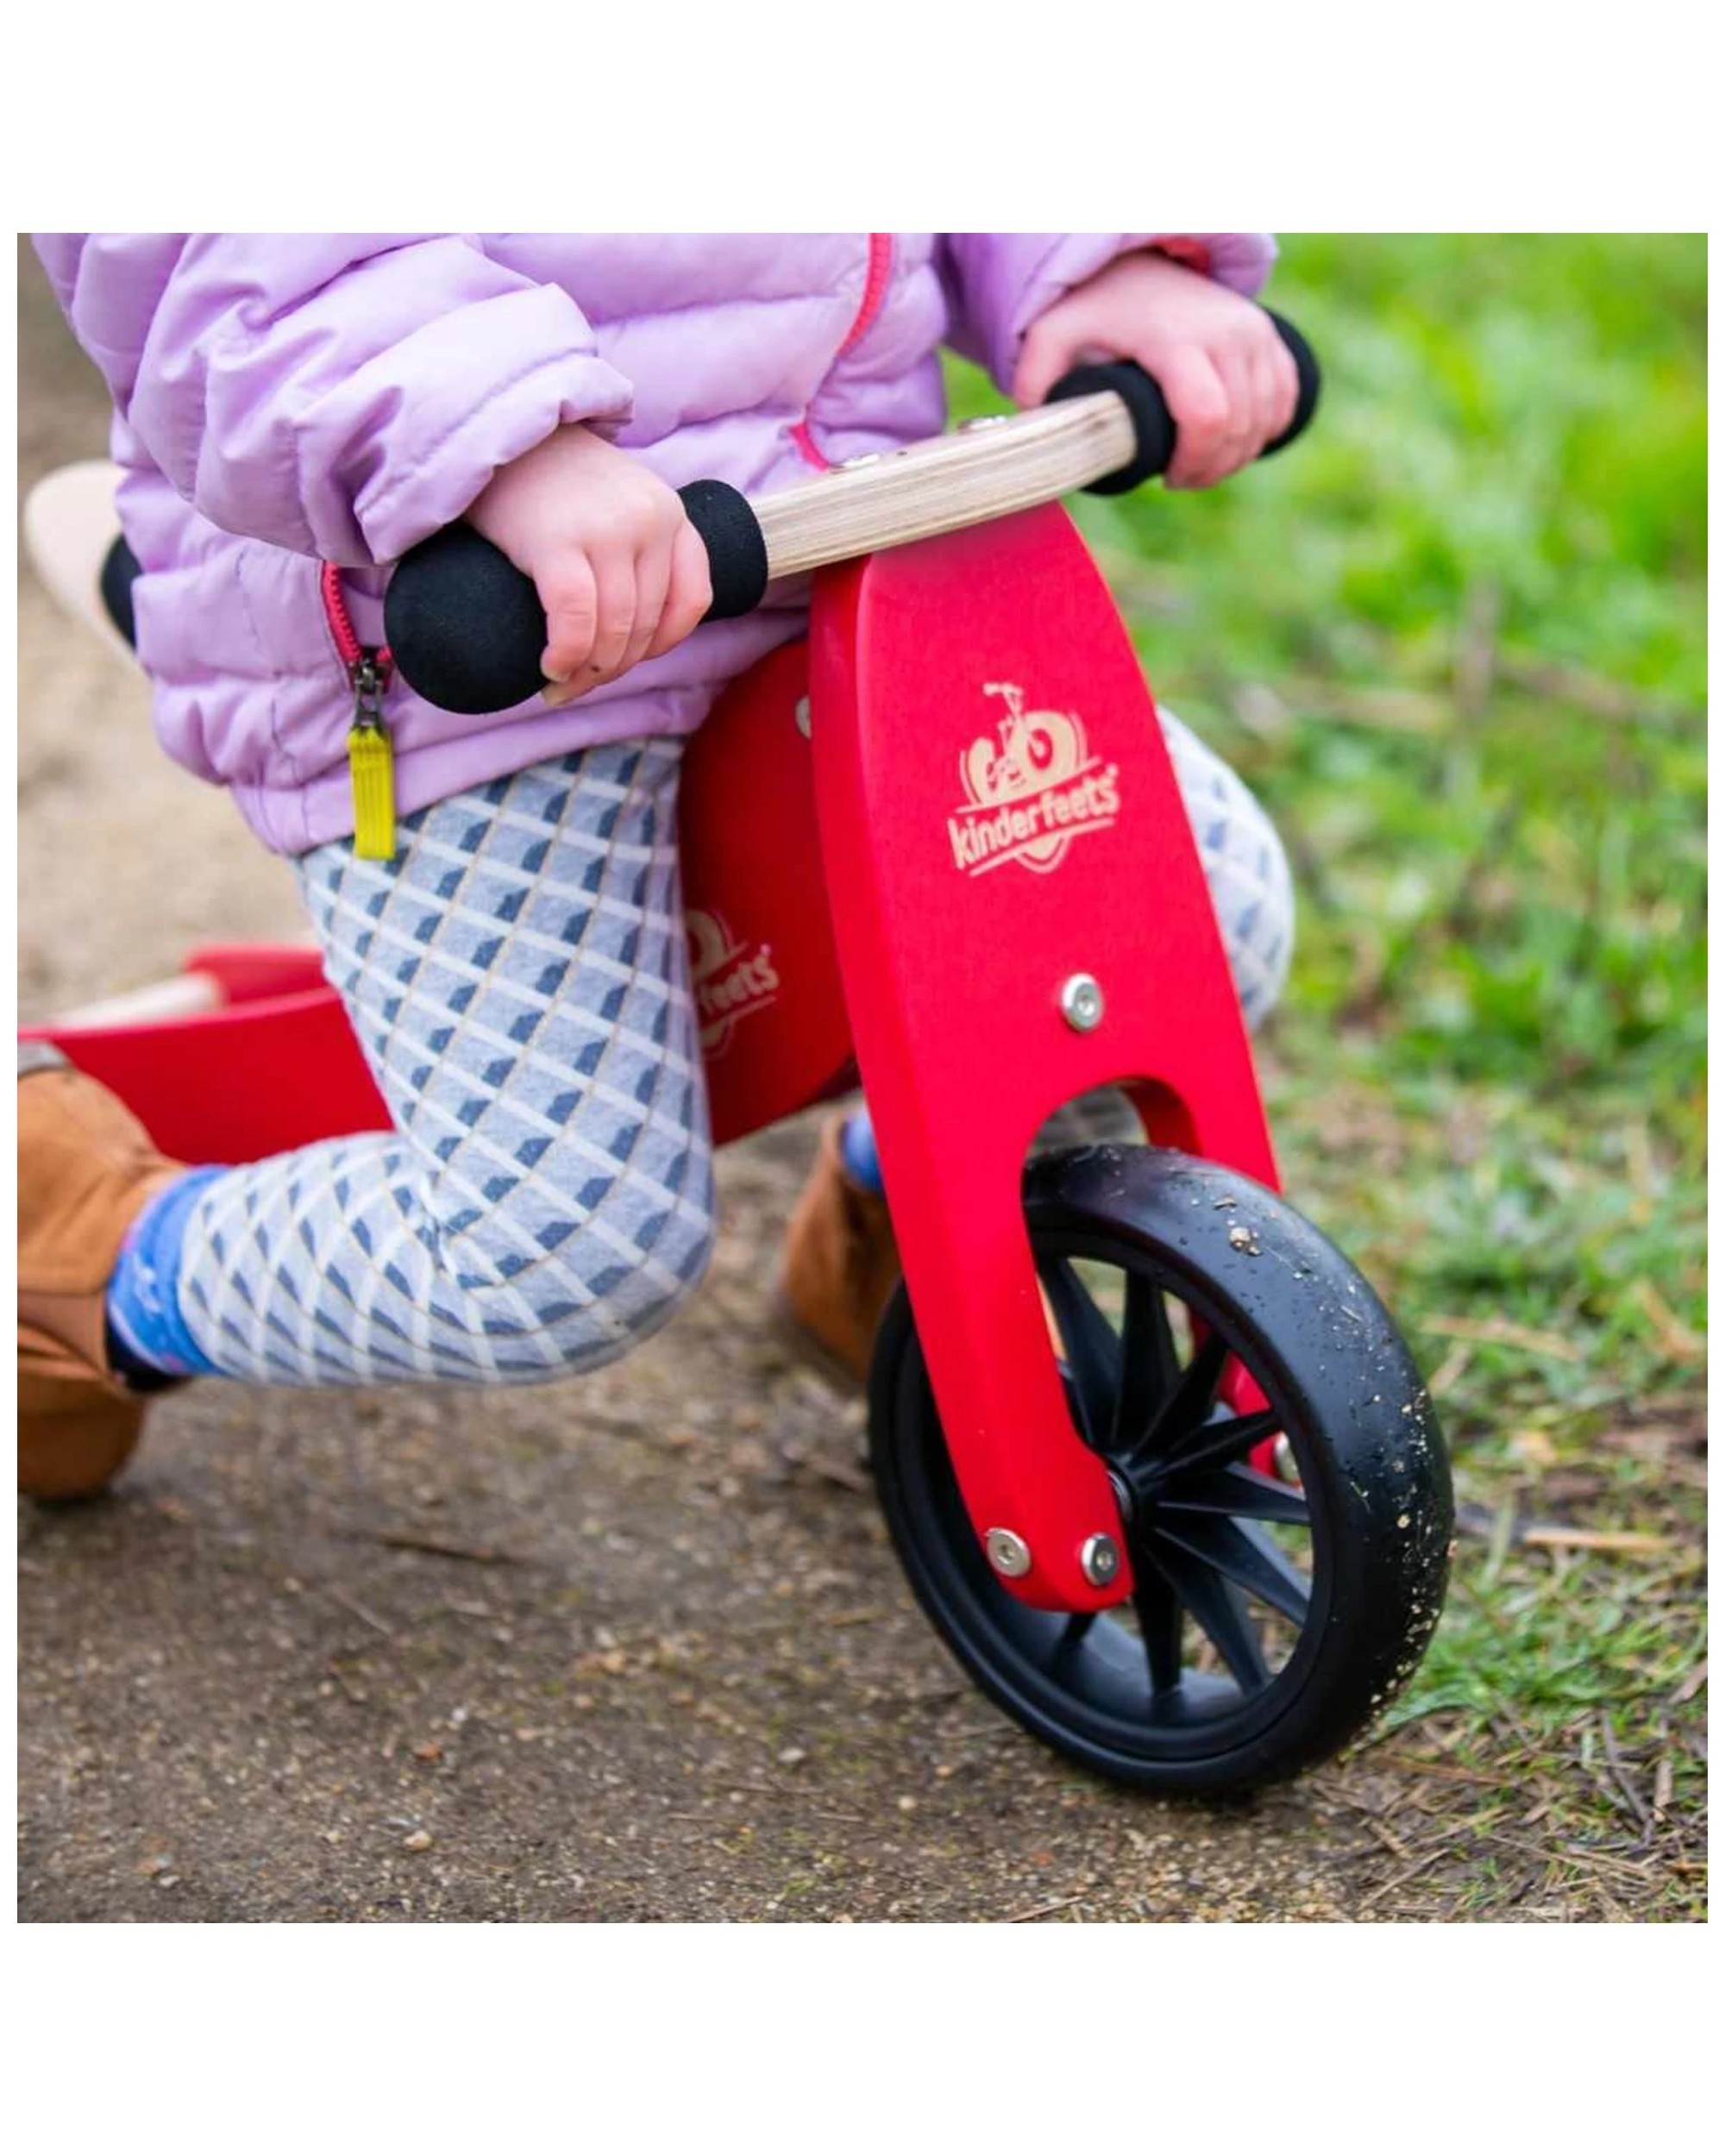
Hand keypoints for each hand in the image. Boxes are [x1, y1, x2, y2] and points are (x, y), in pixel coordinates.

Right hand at [468, 424, 711, 704]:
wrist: (495, 430)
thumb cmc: (551, 480)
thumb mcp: (617, 502)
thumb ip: (638, 546)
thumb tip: (634, 631)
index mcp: (671, 513)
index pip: (692, 600)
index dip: (661, 644)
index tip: (625, 658)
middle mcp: (650, 520)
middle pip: (647, 623)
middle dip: (614, 668)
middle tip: (578, 685)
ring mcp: (607, 529)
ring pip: (615, 630)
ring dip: (589, 673)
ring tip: (560, 684)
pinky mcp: (558, 540)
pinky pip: (576, 621)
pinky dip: (566, 655)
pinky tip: (550, 667)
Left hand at [1013, 251, 1299, 489]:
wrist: (1140, 260)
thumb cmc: (1094, 305)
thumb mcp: (1053, 334)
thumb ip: (1035, 377)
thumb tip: (1030, 430)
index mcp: (1176, 338)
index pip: (1207, 416)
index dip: (1193, 462)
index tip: (1167, 477)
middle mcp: (1226, 332)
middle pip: (1239, 427)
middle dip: (1212, 468)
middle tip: (1180, 479)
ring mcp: (1254, 331)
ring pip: (1266, 418)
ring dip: (1239, 455)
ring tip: (1203, 465)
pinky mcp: (1271, 336)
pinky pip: (1284, 398)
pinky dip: (1266, 429)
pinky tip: (1238, 443)